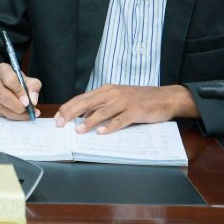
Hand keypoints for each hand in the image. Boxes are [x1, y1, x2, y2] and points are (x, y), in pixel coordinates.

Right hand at [0, 63, 40, 119]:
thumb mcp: (28, 80)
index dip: (20, 93)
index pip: (10, 81)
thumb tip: (33, 100)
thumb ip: (33, 87)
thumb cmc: (17, 82)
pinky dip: (8, 116)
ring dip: (15, 115)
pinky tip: (16, 114)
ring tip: (26, 115)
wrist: (1, 84)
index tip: (28, 103)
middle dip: (18, 107)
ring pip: (1, 108)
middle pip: (3, 97)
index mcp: (3, 69)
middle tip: (28, 112)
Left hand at [54, 84, 197, 133]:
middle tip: (61, 124)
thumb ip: (102, 105)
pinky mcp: (135, 111)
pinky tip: (102, 133)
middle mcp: (113, 93)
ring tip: (78, 130)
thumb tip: (83, 116)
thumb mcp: (118, 98)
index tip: (58, 118)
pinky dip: (110, 126)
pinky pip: (120, 120)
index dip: (68, 108)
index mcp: (106, 90)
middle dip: (72, 114)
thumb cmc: (140, 99)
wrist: (165, 97)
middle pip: (87, 103)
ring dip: (89, 122)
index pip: (82, 98)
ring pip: (102, 112)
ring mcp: (124, 101)